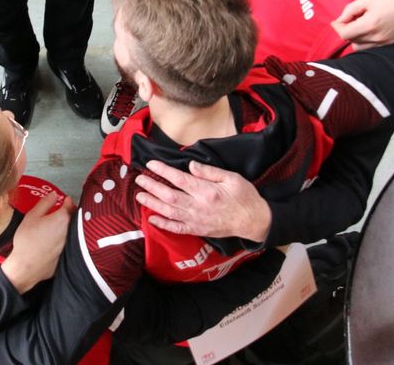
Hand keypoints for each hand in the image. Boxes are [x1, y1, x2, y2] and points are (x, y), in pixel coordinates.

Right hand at [0, 191, 72, 293]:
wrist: (26, 267)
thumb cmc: (27, 240)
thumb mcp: (32, 216)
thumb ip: (45, 203)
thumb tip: (54, 194)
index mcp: (62, 219)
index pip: (70, 205)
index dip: (67, 201)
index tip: (65, 200)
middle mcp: (71, 231)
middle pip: (75, 218)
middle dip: (71, 213)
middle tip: (63, 211)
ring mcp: (71, 244)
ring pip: (74, 230)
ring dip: (69, 226)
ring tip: (60, 225)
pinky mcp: (69, 254)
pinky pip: (71, 242)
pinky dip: (67, 239)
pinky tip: (57, 240)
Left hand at [134, 160, 270, 241]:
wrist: (253, 221)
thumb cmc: (244, 197)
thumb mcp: (232, 177)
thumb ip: (209, 172)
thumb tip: (190, 165)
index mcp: (207, 191)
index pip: (179, 179)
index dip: (163, 171)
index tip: (151, 164)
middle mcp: (198, 206)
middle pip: (169, 196)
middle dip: (152, 187)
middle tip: (139, 179)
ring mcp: (196, 220)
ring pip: (169, 212)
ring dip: (153, 203)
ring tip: (139, 196)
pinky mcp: (197, 230)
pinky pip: (176, 228)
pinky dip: (163, 224)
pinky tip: (151, 219)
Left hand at [332, 0, 393, 49]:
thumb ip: (350, 10)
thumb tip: (340, 20)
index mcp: (370, 25)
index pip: (345, 35)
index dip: (338, 27)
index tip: (336, 21)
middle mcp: (378, 38)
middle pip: (352, 42)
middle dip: (347, 31)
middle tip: (350, 19)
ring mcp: (386, 43)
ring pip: (362, 48)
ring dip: (357, 38)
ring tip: (361, 24)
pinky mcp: (393, 44)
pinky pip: (373, 47)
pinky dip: (368, 41)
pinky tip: (371, 29)